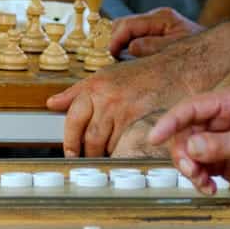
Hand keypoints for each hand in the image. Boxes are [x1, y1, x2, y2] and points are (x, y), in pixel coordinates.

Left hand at [50, 54, 196, 157]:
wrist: (176, 70)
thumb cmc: (141, 74)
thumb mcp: (105, 76)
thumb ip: (76, 92)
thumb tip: (53, 103)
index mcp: (95, 87)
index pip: (73, 119)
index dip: (70, 140)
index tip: (71, 152)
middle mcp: (107, 99)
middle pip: (89, 137)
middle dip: (88, 152)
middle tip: (89, 158)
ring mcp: (124, 111)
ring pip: (106, 144)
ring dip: (106, 153)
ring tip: (109, 154)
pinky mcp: (141, 122)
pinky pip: (125, 145)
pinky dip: (123, 151)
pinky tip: (125, 150)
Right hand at [110, 8, 204, 57]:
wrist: (220, 52)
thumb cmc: (203, 53)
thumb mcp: (178, 49)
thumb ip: (154, 47)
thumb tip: (131, 48)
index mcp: (162, 18)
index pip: (128, 24)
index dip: (114, 40)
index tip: (109, 55)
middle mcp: (157, 18)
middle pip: (122, 24)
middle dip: (113, 40)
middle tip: (109, 59)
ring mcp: (155, 25)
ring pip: (125, 30)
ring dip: (119, 44)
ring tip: (116, 61)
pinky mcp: (155, 34)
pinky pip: (134, 38)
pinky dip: (127, 47)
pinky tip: (127, 60)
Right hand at [147, 87, 229, 198]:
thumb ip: (222, 144)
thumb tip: (191, 147)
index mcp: (228, 103)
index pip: (190, 109)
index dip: (170, 122)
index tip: (155, 137)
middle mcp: (218, 120)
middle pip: (182, 132)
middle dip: (182, 153)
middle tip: (190, 170)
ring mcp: (217, 141)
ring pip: (186, 152)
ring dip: (189, 169)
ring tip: (203, 181)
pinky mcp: (219, 160)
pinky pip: (196, 168)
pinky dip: (198, 179)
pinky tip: (210, 188)